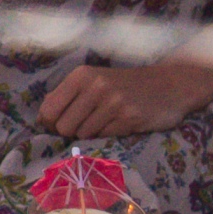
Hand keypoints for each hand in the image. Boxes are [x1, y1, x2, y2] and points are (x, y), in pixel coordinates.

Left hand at [37, 56, 212, 139]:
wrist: (169, 85)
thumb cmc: (125, 85)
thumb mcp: (94, 81)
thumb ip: (68, 96)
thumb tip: (43, 118)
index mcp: (81, 75)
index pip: (48, 110)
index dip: (51, 123)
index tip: (62, 123)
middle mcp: (95, 86)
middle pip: (63, 127)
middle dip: (72, 131)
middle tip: (88, 124)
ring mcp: (113, 102)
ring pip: (83, 135)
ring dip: (93, 133)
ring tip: (108, 120)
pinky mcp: (128, 118)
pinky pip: (104, 137)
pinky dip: (109, 135)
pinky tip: (121, 123)